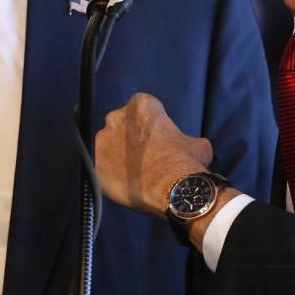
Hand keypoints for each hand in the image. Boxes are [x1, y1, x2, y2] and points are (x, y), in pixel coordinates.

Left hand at [95, 93, 213, 215]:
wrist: (171, 189)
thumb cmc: (184, 161)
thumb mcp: (198, 145)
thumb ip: (187, 140)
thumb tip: (191, 147)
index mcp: (141, 105)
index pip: (142, 109)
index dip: (150, 125)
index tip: (157, 140)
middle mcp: (116, 118)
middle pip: (121, 125)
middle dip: (130, 138)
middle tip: (144, 156)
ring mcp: (102, 142)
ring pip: (108, 146)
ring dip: (118, 156)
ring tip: (134, 173)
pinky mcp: (96, 165)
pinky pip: (103, 169)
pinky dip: (112, 176)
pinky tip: (126, 185)